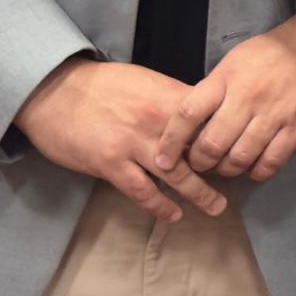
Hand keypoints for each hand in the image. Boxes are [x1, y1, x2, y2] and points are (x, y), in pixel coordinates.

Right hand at [14, 57, 227, 221]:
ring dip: (199, 193)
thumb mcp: (144, 81)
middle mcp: (156, 121)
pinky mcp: (111, 163)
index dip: (228, 135)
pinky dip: (160, 205)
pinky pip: (142, 190)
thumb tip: (201, 115)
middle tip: (239, 181)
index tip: (242, 148)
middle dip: (221, 168)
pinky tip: (174, 214)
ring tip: (217, 207)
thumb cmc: (101, 85)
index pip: (210, 119)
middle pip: (199, 149)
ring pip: (176, 175)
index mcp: (168, 97)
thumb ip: (172, 99)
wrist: (53, 90)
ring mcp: (133, 144)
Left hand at [181, 6, 295, 180]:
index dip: (171, 141)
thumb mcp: (235, 61)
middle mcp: (249, 97)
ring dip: (226, 170)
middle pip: (212, 144)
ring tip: (224, 166)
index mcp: (227, 78)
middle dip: (199, 162)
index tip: (162, 159)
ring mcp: (275, 114)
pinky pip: (271, 163)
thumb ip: (213, 90)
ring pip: (239, 158)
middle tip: (199, 163)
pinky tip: (252, 166)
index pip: (188, 114)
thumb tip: (190, 124)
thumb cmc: (272, 54)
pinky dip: (256, 172)